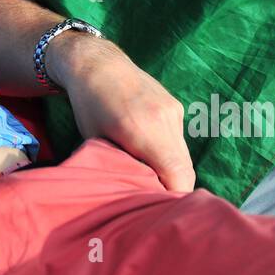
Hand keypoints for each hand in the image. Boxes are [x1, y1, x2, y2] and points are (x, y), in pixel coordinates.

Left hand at [46, 30, 195, 191]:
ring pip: (183, 156)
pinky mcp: (175, 107)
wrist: (98, 63)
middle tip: (153, 201)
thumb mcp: (95, 142)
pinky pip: (178, 140)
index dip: (172, 199)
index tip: (158, 211)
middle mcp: (164, 120)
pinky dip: (168, 153)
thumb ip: (120, 168)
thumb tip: (134, 197)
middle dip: (173, 189)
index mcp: (142, 130)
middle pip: (185, 169)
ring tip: (148, 176)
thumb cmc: (89, 105)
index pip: (177, 176)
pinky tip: (148, 151)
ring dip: (171, 171)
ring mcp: (173, 111)